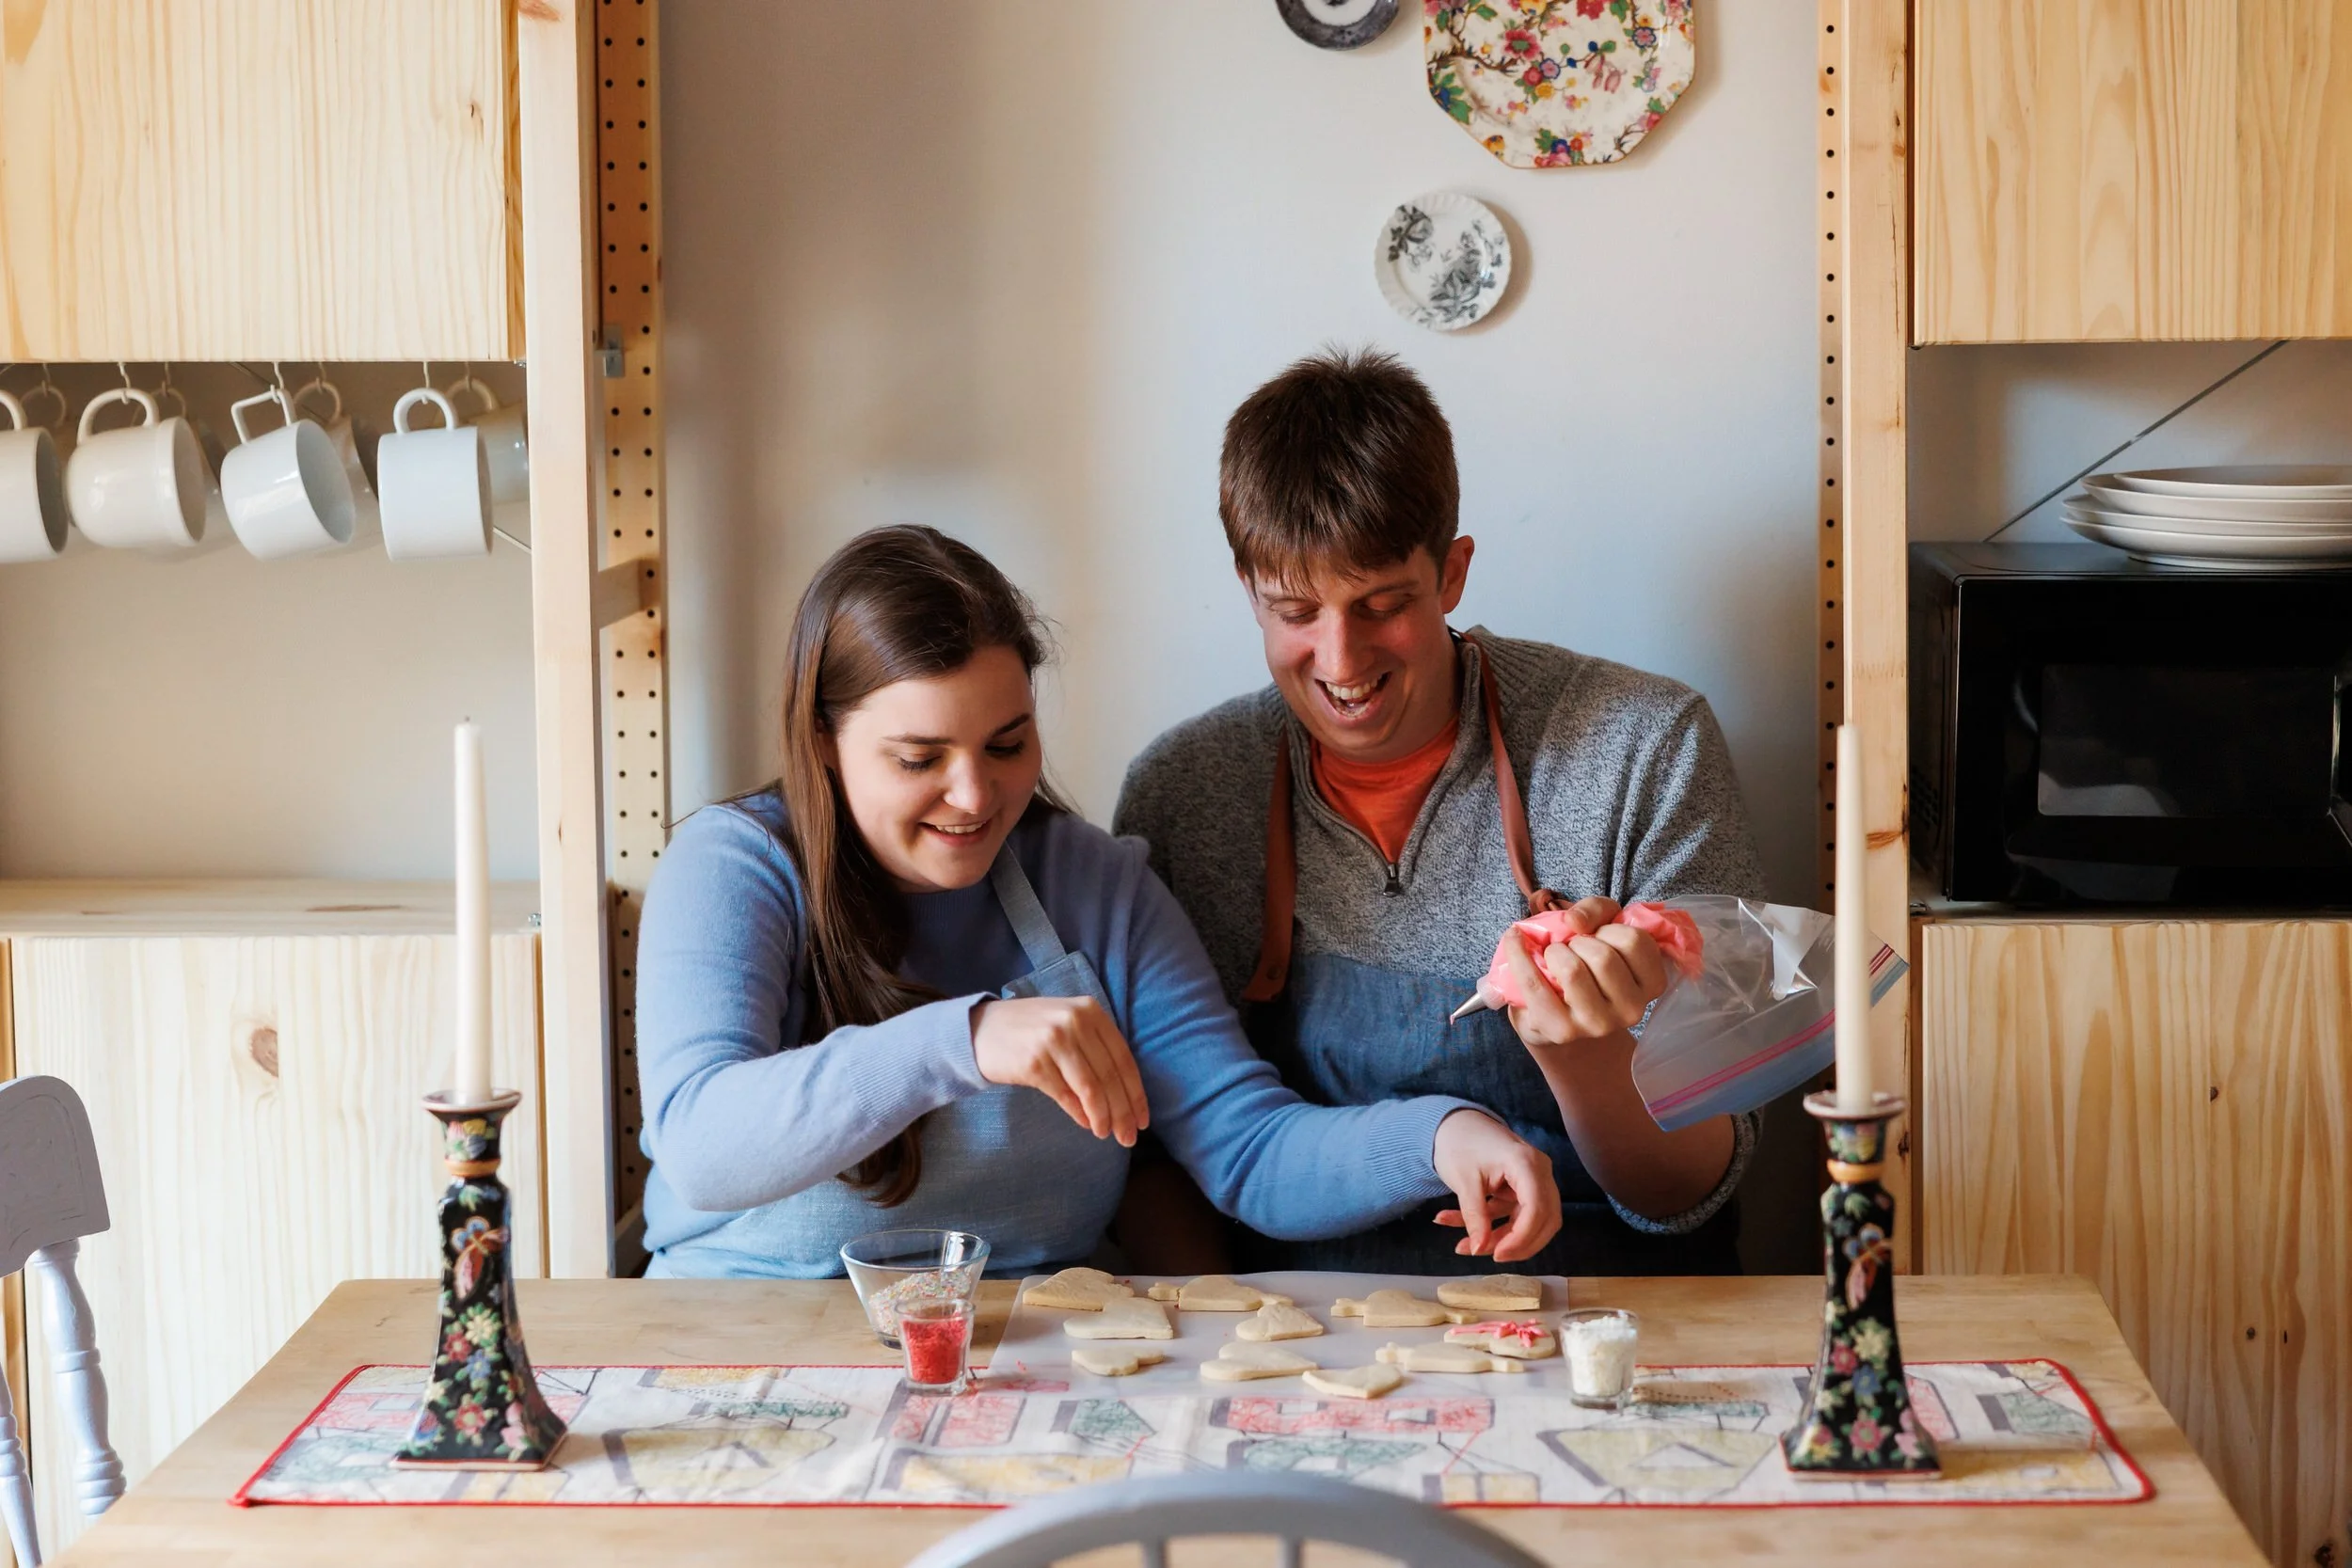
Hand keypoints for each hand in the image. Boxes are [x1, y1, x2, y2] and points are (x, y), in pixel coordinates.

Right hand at [970, 996, 1147, 1146]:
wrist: (980, 1030)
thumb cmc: (1031, 1032)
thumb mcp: (1068, 1027)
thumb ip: (1095, 1053)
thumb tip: (1123, 1100)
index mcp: (1090, 1011)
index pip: (1123, 1058)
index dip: (1136, 1093)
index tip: (1143, 1119)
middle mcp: (1074, 1021)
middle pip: (1109, 1076)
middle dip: (1123, 1111)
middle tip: (1129, 1138)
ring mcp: (1053, 1041)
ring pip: (1091, 1088)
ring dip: (1103, 1117)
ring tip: (1108, 1135)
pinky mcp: (1034, 1062)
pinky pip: (1065, 1095)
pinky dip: (1079, 1113)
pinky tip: (1087, 1124)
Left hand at [1429, 1109, 1559, 1261]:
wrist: (1453, 1124)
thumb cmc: (1459, 1144)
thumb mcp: (1463, 1181)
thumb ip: (1474, 1216)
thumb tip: (1479, 1250)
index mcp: (1526, 1164)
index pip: (1538, 1208)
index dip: (1521, 1238)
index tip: (1497, 1256)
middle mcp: (1538, 1172)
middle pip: (1544, 1219)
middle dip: (1518, 1244)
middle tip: (1489, 1256)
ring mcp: (1533, 1181)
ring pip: (1529, 1222)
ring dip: (1500, 1238)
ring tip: (1463, 1246)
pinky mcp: (1521, 1189)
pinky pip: (1513, 1215)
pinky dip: (1490, 1226)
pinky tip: (1454, 1224)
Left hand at [1503, 896, 1666, 1050]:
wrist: (1558, 1010)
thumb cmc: (1587, 963)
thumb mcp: (1602, 926)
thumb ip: (1595, 909)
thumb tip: (1574, 921)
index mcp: (1650, 984)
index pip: (1634, 940)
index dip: (1608, 929)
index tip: (1599, 937)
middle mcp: (1632, 1011)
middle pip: (1603, 957)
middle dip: (1579, 942)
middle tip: (1573, 949)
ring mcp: (1598, 1025)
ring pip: (1572, 970)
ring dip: (1555, 951)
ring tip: (1555, 956)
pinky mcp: (1562, 1031)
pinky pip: (1535, 984)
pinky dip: (1519, 956)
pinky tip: (1515, 942)